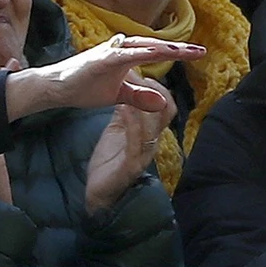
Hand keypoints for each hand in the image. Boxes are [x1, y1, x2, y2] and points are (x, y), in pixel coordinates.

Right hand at [4, 35, 203, 120]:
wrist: (54, 88)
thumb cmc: (84, 87)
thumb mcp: (119, 96)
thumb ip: (140, 97)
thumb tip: (161, 102)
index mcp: (127, 55)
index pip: (158, 52)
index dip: (179, 53)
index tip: (200, 53)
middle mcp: (121, 49)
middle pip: (155, 46)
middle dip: (178, 48)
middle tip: (201, 51)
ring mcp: (110, 53)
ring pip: (142, 47)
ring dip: (163, 48)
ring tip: (184, 51)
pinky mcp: (100, 60)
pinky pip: (123, 55)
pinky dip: (140, 53)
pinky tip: (155, 53)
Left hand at [84, 82, 175, 213]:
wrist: (99, 193)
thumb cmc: (109, 161)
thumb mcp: (117, 131)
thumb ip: (125, 113)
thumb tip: (129, 88)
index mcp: (150, 134)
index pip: (166, 106)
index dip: (159, 89)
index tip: (144, 74)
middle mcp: (152, 142)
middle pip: (167, 112)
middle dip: (156, 92)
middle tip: (142, 78)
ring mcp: (144, 154)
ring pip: (154, 124)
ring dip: (143, 104)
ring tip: (132, 88)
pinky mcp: (131, 165)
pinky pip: (136, 140)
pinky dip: (132, 121)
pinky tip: (123, 107)